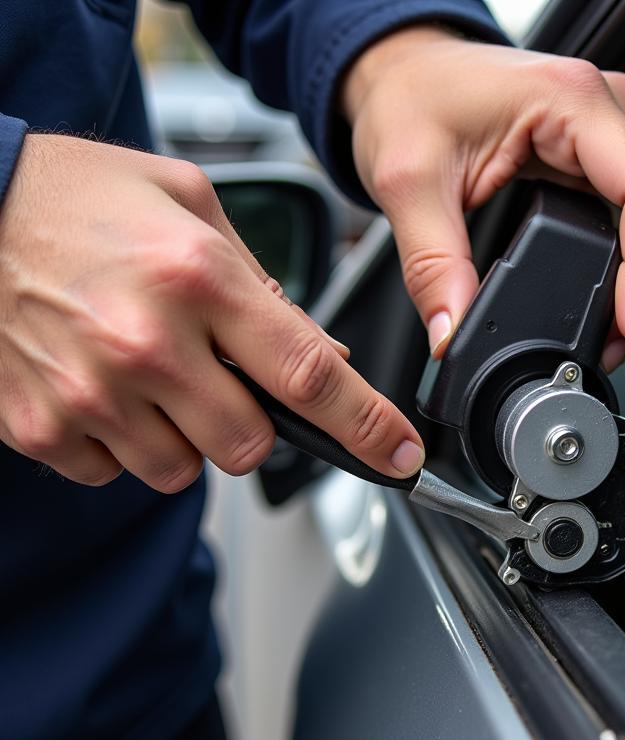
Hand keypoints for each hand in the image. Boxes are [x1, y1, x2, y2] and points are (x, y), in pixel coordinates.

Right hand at [0, 135, 424, 490]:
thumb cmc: (74, 198)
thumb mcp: (187, 203)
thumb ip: (261, 283)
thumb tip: (323, 356)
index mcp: (197, 278)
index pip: (308, 376)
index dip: (365, 426)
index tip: (398, 454)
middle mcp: (146, 343)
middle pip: (250, 446)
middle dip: (250, 423)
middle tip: (214, 376)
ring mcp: (90, 393)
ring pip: (184, 470)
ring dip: (185, 435)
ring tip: (148, 373)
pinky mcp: (43, 427)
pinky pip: (118, 473)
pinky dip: (124, 442)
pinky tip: (103, 385)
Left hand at [342, 27, 624, 371]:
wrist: (410, 71)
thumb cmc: (415, 97)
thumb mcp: (409, 183)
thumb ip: (433, 265)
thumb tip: (455, 331)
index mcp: (573, 101)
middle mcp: (612, 110)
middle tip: (624, 346)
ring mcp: (622, 134)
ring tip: (624, 336)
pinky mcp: (615, 159)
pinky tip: (624, 305)